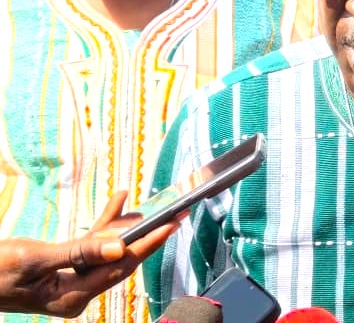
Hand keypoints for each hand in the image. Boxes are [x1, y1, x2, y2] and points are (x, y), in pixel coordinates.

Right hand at [0, 191, 179, 316]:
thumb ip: (78, 253)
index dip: (147, 244)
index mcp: (72, 297)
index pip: (120, 267)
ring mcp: (72, 281)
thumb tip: (119, 249)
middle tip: (176, 213)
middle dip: (147, 236)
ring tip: (154, 204)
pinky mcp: (64, 269)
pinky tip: (119, 199)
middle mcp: (77, 292)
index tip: (171, 225)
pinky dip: (104, 223)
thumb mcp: (35, 259)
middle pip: (121, 260)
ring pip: (109, 250)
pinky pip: (91, 245)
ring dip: (126, 225)